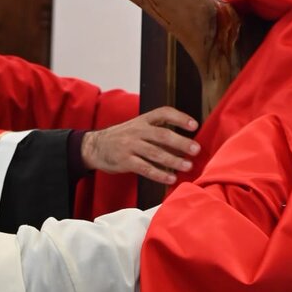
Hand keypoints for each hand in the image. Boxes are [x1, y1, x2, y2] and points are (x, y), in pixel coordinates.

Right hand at [81, 107, 199, 185]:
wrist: (95, 146)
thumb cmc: (122, 138)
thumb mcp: (137, 127)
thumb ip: (157, 133)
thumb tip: (184, 144)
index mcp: (143, 120)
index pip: (163, 113)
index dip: (179, 117)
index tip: (194, 125)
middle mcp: (137, 130)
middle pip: (162, 134)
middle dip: (181, 142)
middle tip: (196, 149)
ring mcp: (130, 145)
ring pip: (155, 153)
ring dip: (173, 160)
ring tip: (188, 166)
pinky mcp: (125, 161)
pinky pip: (145, 168)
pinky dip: (159, 174)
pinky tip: (171, 179)